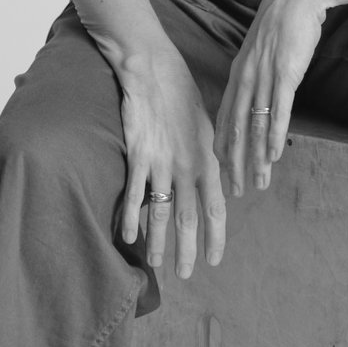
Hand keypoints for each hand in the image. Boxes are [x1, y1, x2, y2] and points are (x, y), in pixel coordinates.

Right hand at [119, 55, 226, 278]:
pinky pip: (133, 196)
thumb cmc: (182, 94)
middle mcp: (187, 167)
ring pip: (161, 213)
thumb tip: (217, 181)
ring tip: (158, 265)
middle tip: (185, 274)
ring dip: (160, 242)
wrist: (153, 71)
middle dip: (187, 251)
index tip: (214, 259)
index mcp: (208, 160)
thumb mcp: (206, 125)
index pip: (216, 209)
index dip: (215, 238)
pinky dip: (131, 218)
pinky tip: (129, 237)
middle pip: (188, 219)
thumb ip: (211, 156)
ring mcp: (161, 163)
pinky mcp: (138, 157)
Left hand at [214, 0, 327, 195]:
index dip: (222, 148)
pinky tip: (274, 155)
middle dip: (234, 164)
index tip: (222, 173)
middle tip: (234, 191)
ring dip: (255, 158)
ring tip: (258, 183)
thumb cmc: (283, 24)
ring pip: (255, 125)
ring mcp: (264, 76)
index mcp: (238, 73)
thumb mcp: (263, 52)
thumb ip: (258, 76)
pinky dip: (274, 135)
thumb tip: (260, 100)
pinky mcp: (286, 73)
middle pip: (234, 129)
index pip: (224, 118)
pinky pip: (278, 110)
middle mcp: (245, 77)